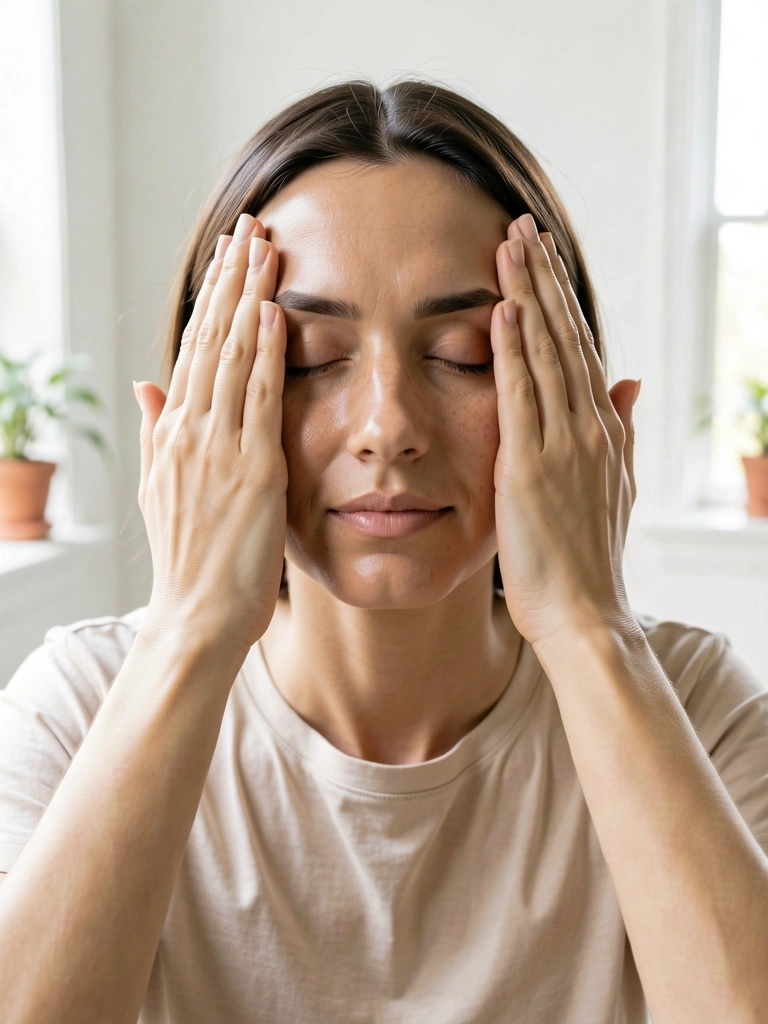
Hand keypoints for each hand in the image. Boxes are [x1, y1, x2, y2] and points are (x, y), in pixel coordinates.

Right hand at [133, 213, 287, 655]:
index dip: (213, 299)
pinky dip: (267, 354)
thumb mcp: (163, 489)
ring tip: (265, 247)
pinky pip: (260, 399)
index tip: (229, 257)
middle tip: (250, 227)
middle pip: (211, 339)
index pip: (194, 349)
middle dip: (233, 279)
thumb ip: (158, 432)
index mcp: (174, 432)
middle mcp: (191, 430)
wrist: (197, 615)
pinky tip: (276, 313)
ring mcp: (218, 447)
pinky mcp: (252, 469)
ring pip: (233, 357)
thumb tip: (145, 384)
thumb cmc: (190, 560)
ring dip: (249, 298)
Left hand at [490, 213, 639, 649]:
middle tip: (523, 227)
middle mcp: (587, 428)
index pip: (579, 350)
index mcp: (602, 432)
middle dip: (543, 279)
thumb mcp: (613, 487)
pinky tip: (503, 310)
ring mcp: (563, 445)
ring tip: (511, 245)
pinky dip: (514, 351)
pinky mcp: (531, 467)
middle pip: (564, 339)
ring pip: (546, 355)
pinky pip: (522, 398)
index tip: (542, 260)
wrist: (585, 613)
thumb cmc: (589, 559)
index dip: (560, 302)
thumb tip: (627, 383)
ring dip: (528, 297)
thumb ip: (618, 432)